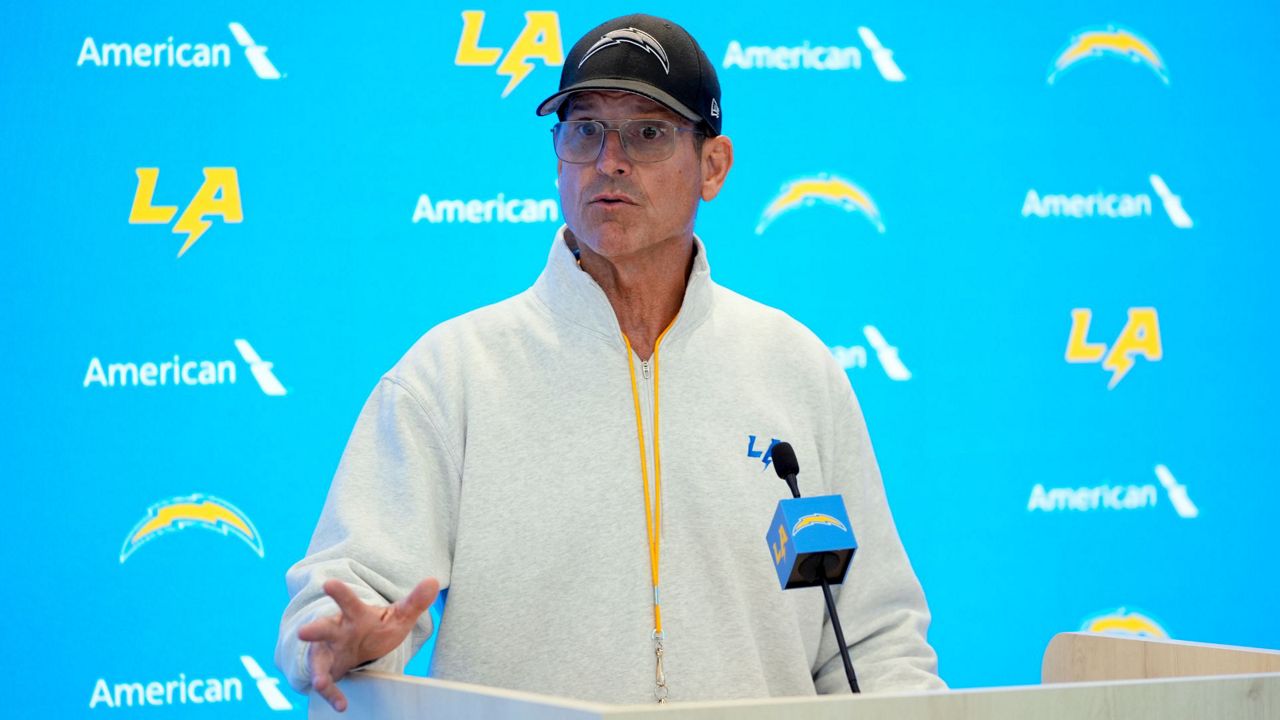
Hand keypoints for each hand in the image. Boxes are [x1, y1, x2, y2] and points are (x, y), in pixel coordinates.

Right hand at [297, 577, 439, 711]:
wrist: (358, 645)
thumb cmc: (376, 627)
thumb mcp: (398, 615)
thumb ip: (415, 601)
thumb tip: (434, 582)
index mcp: (354, 614)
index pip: (348, 602)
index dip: (339, 593)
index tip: (329, 584)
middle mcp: (336, 630)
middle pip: (323, 628)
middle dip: (314, 630)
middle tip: (303, 632)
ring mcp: (328, 651)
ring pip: (318, 659)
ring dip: (318, 670)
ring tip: (320, 681)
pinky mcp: (327, 669)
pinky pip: (327, 682)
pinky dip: (332, 693)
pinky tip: (341, 705)